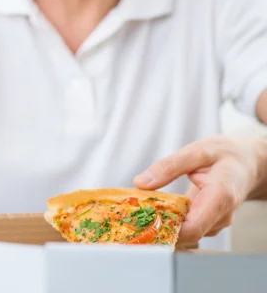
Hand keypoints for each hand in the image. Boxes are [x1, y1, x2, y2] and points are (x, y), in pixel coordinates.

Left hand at [133, 136, 265, 243]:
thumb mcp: (196, 151)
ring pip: (186, 233)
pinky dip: (173, 220)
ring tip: (147, 208)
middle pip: (187, 234)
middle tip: (136, 213)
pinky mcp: (211, 224)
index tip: (143, 218)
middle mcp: (221, 216)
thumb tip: (141, 183)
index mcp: (220, 197)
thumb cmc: (224, 154)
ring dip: (165, 223)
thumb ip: (169, 166)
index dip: (166, 228)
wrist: (248, 163)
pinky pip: (189, 228)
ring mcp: (217, 223)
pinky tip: (161, 209)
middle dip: (160, 225)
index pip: (193, 228)